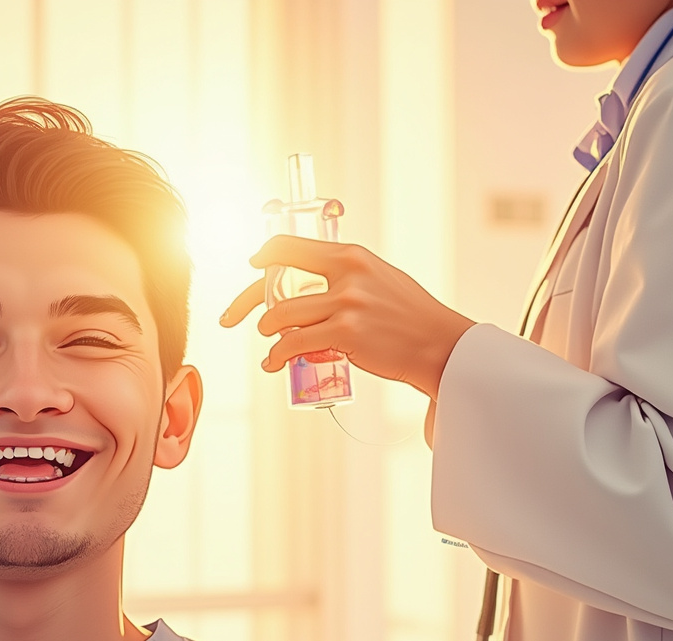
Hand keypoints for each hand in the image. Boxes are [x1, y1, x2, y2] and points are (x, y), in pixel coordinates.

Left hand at [218, 235, 474, 399]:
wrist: (443, 347)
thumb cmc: (411, 317)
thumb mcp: (380, 279)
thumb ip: (346, 275)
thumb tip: (309, 281)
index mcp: (352, 256)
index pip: (293, 245)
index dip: (266, 254)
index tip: (254, 265)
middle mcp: (347, 274)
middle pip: (276, 281)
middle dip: (245, 301)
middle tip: (229, 316)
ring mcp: (346, 303)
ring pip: (281, 316)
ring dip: (267, 333)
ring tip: (270, 346)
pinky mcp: (346, 333)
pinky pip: (294, 344)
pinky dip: (277, 356)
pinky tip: (274, 363)